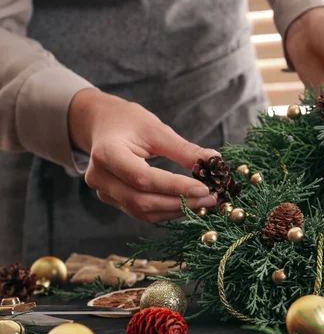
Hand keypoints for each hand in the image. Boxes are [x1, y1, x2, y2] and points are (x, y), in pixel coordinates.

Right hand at [68, 88, 217, 222]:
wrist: (102, 124)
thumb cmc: (128, 121)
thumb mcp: (156, 129)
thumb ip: (183, 149)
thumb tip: (213, 160)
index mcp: (107, 153)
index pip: (143, 178)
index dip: (175, 187)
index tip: (204, 188)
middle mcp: (100, 177)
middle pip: (142, 201)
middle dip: (180, 202)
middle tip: (210, 199)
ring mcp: (103, 191)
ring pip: (142, 211)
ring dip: (175, 210)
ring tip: (203, 203)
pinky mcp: (112, 199)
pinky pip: (140, 211)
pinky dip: (166, 210)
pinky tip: (187, 204)